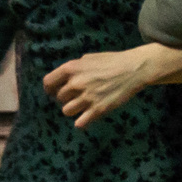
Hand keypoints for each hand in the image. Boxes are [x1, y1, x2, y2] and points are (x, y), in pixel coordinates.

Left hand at [41, 45, 181, 128]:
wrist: (133, 69)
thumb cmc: (112, 61)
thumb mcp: (89, 58)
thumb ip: (75, 67)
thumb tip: (66, 76)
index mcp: (71, 69)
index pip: (48, 83)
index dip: (50, 89)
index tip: (54, 92)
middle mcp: (75, 84)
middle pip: (59, 98)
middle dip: (66, 98)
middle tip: (77, 97)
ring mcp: (86, 98)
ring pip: (67, 111)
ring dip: (73, 110)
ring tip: (82, 107)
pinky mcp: (97, 110)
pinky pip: (80, 123)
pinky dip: (81, 122)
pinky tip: (87, 118)